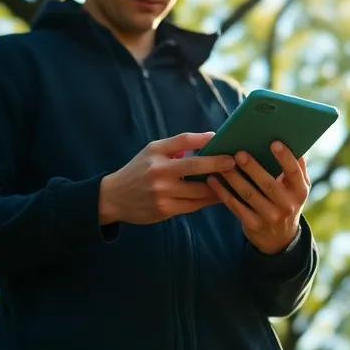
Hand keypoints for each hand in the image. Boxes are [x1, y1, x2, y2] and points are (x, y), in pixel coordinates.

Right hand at [99, 132, 235, 225]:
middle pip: (194, 166)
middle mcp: (159, 172)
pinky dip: (207, 200)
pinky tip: (218, 196)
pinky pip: (193, 206)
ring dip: (217, 187)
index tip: (222, 139)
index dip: (204, 139)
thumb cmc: (138, 170)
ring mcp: (162, 193)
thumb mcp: (152, 151)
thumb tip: (208, 140)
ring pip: (198, 191)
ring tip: (232, 181)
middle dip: (218, 164)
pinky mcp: (165, 210)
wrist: (115, 197)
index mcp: (156, 154)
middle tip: (234, 162)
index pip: (183, 141)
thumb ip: (177, 145)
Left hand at [207, 141, 309, 254]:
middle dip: (253, 168)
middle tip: (239, 153)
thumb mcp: (297, 188)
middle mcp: (287, 205)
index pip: (294, 172)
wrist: (280, 239)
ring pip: (248, 194)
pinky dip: (223, 193)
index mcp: (300, 191)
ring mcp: (270, 217)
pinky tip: (213, 180)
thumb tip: (292, 141)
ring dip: (233, 178)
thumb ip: (296, 167)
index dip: (285, 157)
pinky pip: (235, 206)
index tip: (274, 142)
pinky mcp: (253, 225)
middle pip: (268, 184)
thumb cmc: (287, 201)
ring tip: (221, 164)